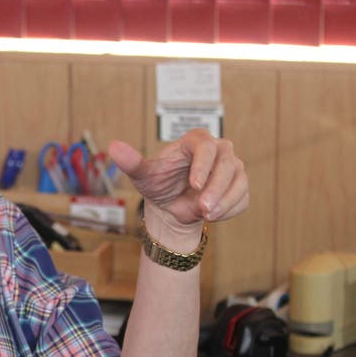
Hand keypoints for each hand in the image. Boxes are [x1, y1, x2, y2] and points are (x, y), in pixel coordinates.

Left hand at [108, 128, 247, 228]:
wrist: (169, 206)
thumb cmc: (157, 184)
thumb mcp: (142, 175)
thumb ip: (131, 162)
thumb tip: (113, 147)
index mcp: (196, 141)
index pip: (206, 147)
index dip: (202, 166)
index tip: (194, 185)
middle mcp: (219, 150)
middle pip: (227, 164)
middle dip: (216, 188)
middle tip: (204, 209)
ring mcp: (232, 168)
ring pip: (239, 181)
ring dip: (226, 200)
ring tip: (207, 215)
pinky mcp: (239, 186)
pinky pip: (242, 198)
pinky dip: (230, 209)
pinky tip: (213, 215)